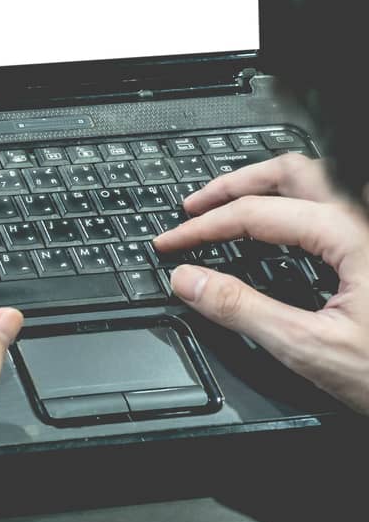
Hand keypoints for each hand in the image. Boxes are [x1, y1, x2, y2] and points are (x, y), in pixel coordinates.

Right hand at [153, 153, 368, 412]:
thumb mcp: (311, 348)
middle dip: (234, 185)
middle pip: (292, 172)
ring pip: (319, 182)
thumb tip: (190, 281)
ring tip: (230, 208)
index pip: (259, 212)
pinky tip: (281, 232)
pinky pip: (336, 209)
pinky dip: (296, 207)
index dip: (205, 227)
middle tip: (193, 208)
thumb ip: (242, 309)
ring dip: (267, 187)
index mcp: (355, 236)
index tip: (171, 245)